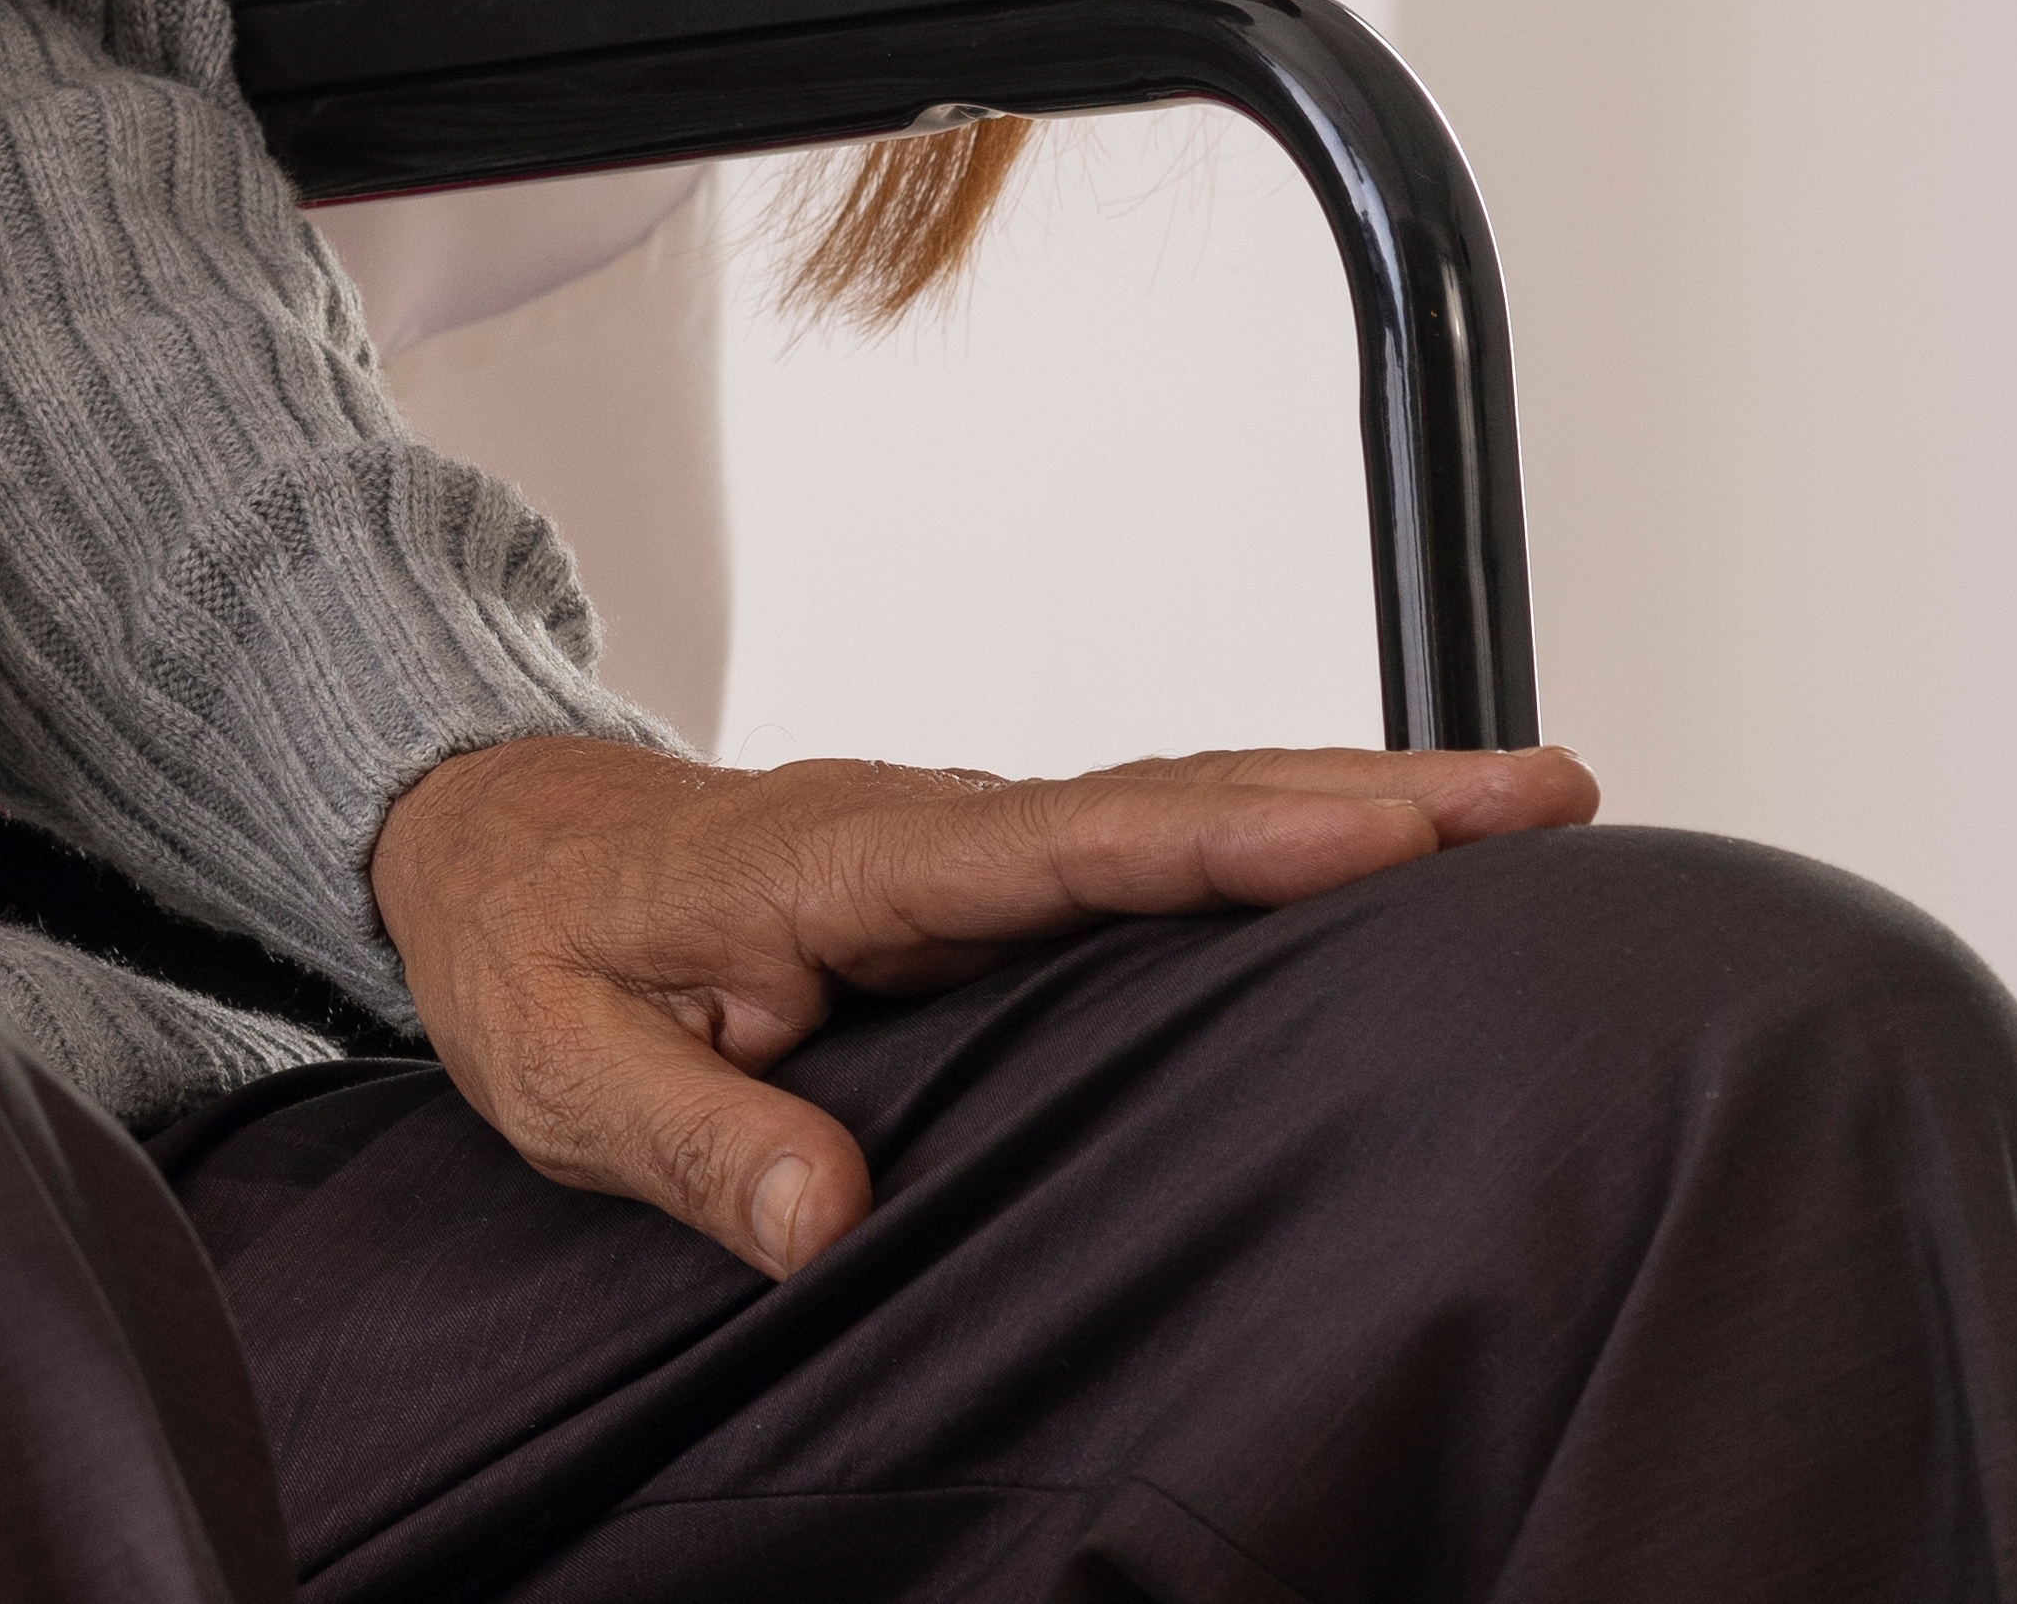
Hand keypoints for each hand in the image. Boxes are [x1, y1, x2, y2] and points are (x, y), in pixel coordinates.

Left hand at [368, 727, 1603, 1272]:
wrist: (465, 842)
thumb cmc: (518, 949)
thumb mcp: (560, 1066)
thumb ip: (691, 1141)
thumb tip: (828, 1222)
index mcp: (842, 860)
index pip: (1066, 845)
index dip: (1231, 838)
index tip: (1391, 829)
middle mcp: (927, 829)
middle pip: (1169, 802)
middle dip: (1364, 798)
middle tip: (1550, 795)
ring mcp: (960, 843)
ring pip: (1175, 813)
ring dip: (1346, 809)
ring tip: (1533, 812)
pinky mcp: (975, 874)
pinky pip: (1142, 850)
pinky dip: (1270, 840)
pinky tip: (1384, 860)